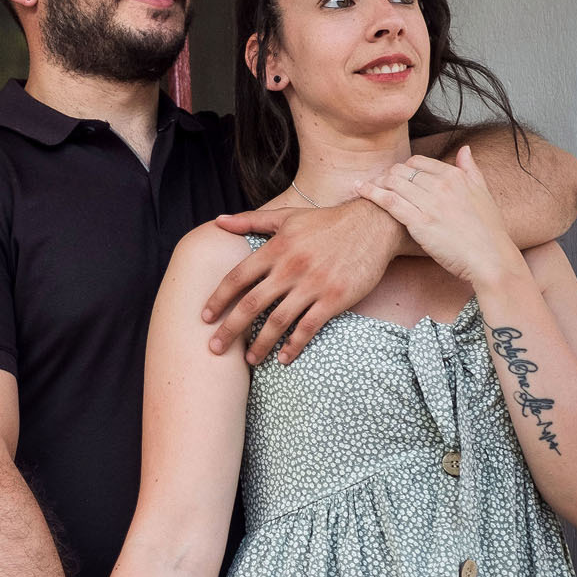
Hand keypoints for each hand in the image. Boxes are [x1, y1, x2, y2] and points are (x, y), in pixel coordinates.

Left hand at [201, 199, 406, 364]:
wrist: (372, 225)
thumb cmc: (326, 222)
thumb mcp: (287, 216)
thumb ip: (250, 221)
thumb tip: (217, 221)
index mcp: (276, 248)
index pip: (238, 277)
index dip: (218, 299)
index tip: (204, 317)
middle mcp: (290, 267)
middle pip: (251, 304)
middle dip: (230, 329)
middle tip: (214, 349)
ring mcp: (313, 284)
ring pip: (278, 321)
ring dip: (260, 344)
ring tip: (249, 360)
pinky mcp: (334, 298)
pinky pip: (308, 328)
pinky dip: (294, 345)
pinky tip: (284, 358)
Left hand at [355, 146, 527, 289]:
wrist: (491, 259)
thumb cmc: (488, 231)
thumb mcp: (483, 193)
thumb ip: (471, 169)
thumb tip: (465, 148)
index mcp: (455, 176)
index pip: (418, 162)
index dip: (403, 168)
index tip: (395, 176)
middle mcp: (442, 185)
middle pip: (402, 171)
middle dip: (387, 175)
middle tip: (377, 183)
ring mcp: (430, 203)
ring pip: (393, 182)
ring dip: (376, 182)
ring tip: (366, 186)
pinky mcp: (420, 223)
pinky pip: (389, 201)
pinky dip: (372, 193)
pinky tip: (360, 189)